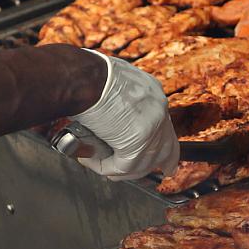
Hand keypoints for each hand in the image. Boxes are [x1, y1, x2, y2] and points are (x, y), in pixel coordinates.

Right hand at [73, 50, 179, 179]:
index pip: (165, 124)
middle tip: (165, 171)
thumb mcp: (110, 84)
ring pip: (142, 163)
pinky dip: (103, 167)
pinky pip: (121, 167)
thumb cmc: (86, 77)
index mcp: (152, 93)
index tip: (167, 153)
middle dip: (165, 162)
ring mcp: (150, 129)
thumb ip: (116, 102)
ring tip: (100, 164)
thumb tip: (108, 117)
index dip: (163, 141)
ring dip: (121, 169)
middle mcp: (158, 111)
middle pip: (166, 146)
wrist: (81, 78)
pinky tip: (89, 160)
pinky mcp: (136, 145)